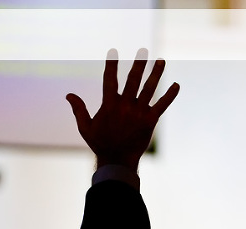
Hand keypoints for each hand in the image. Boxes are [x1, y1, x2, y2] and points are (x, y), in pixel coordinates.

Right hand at [66, 48, 179, 170]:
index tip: (113, 51)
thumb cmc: (100, 144)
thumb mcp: (85, 127)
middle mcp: (125, 106)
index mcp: (109, 105)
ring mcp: (138, 113)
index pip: (110, 79)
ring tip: (161, 60)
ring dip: (156, 73)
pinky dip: (170, 95)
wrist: (117, 161)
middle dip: (138, 64)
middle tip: (143, 50)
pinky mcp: (150, 121)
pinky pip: (162, 105)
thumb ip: (78, 109)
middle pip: (133, 80)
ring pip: (149, 88)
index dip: (111, 65)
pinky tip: (177, 85)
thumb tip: (68, 94)